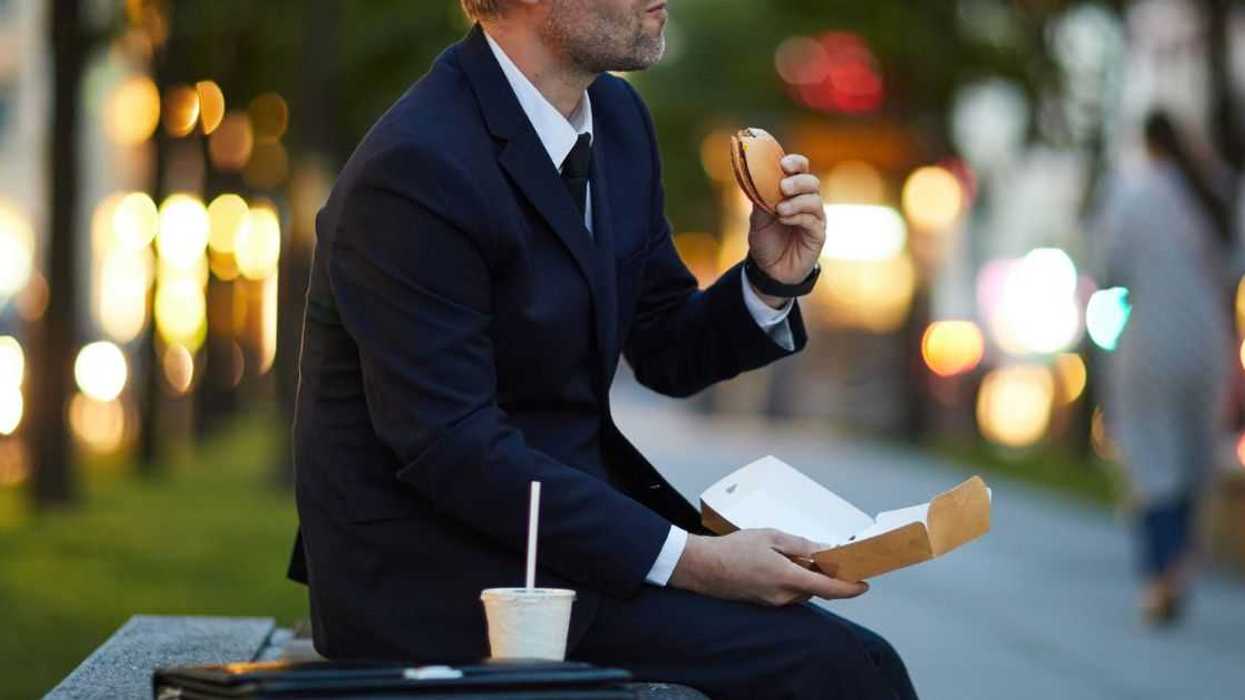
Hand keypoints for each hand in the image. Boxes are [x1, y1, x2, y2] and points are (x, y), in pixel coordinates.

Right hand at [668, 529, 868, 606]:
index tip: (864, 584)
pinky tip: (784, 563)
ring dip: (808, 576)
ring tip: (800, 554)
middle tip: (831, 556)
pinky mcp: (763, 603)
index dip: (850, 588)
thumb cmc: (733, 549)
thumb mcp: (771, 537)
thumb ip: (800, 546)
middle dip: (826, 574)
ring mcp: (772, 602)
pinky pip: (787, 592)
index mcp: (788, 578)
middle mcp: (783, 596)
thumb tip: (824, 550)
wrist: (701, 567)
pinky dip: (793, 580)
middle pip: (816, 588)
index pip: (830, 589)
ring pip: (802, 590)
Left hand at [746, 154, 826, 308]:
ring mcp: (815, 218)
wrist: (769, 270)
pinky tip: (784, 219)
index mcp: (793, 192)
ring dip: (797, 201)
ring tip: (780, 209)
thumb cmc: (765, 241)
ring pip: (814, 200)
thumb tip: (756, 179)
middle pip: (812, 182)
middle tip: (784, 186)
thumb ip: (760, 199)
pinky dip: (798, 216)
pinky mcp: (818, 235)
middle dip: (798, 181)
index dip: (795, 163)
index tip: (783, 163)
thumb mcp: (757, 218)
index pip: (801, 169)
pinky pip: (813, 221)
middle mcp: (807, 202)